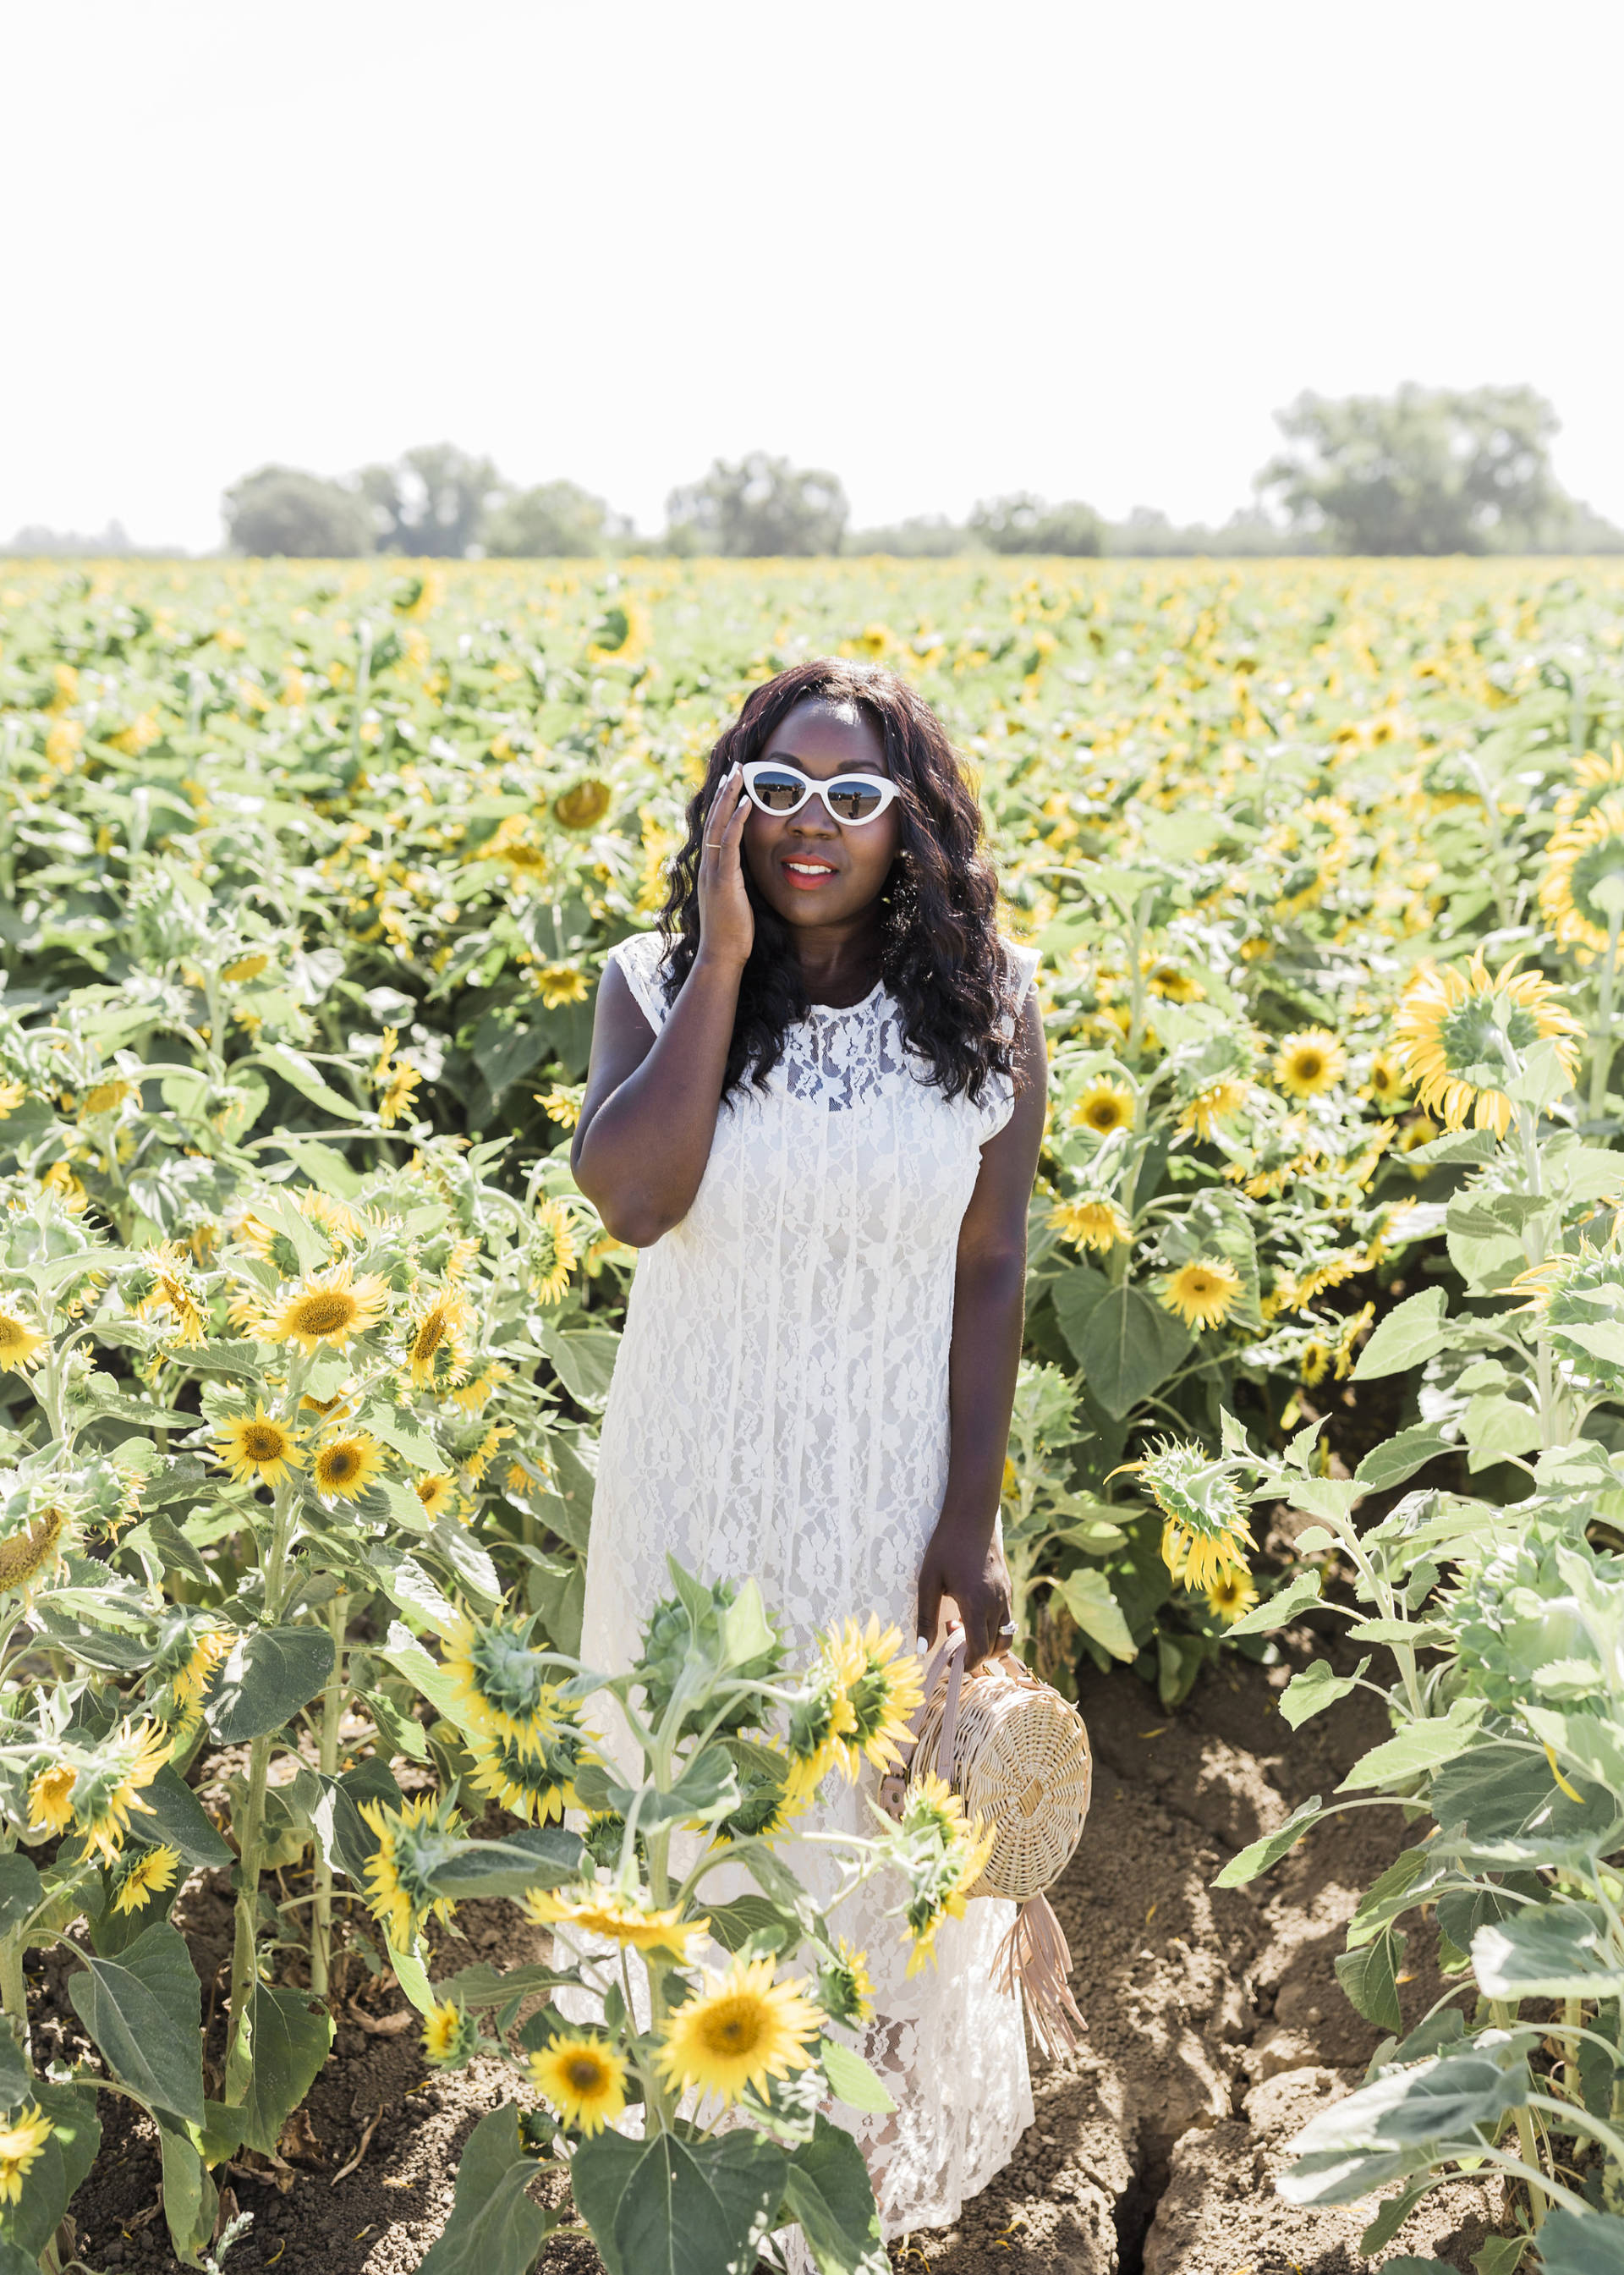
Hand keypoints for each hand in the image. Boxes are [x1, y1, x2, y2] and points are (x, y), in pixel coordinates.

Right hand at [697, 764, 752, 970]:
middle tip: (735, 766)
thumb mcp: (737, 899)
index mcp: (711, 869)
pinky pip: (730, 843)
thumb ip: (739, 880)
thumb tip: (749, 870)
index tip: (731, 783)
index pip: (715, 828)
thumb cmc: (733, 934)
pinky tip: (747, 801)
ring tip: (739, 773)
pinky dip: (738, 820)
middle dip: (725, 791)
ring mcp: (713, 871)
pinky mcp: (723, 879)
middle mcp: (708, 865)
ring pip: (718, 825)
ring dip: (729, 796)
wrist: (721, 956)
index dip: (722, 804)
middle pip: (713, 818)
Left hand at [915, 1520, 1013, 1672]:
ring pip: (1005, 1635)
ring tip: (960, 1625)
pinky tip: (969, 1610)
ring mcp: (1005, 1596)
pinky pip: (1006, 1619)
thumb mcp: (929, 1581)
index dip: (967, 1663)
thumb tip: (922, 1650)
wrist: (971, 1516)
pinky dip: (992, 1627)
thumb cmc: (946, 1546)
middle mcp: (996, 1604)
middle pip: (995, 1647)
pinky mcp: (1007, 1588)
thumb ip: (926, 1618)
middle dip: (974, 1654)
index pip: (980, 1650)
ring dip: (987, 1642)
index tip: (950, 1662)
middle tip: (950, 1640)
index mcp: (976, 1605)